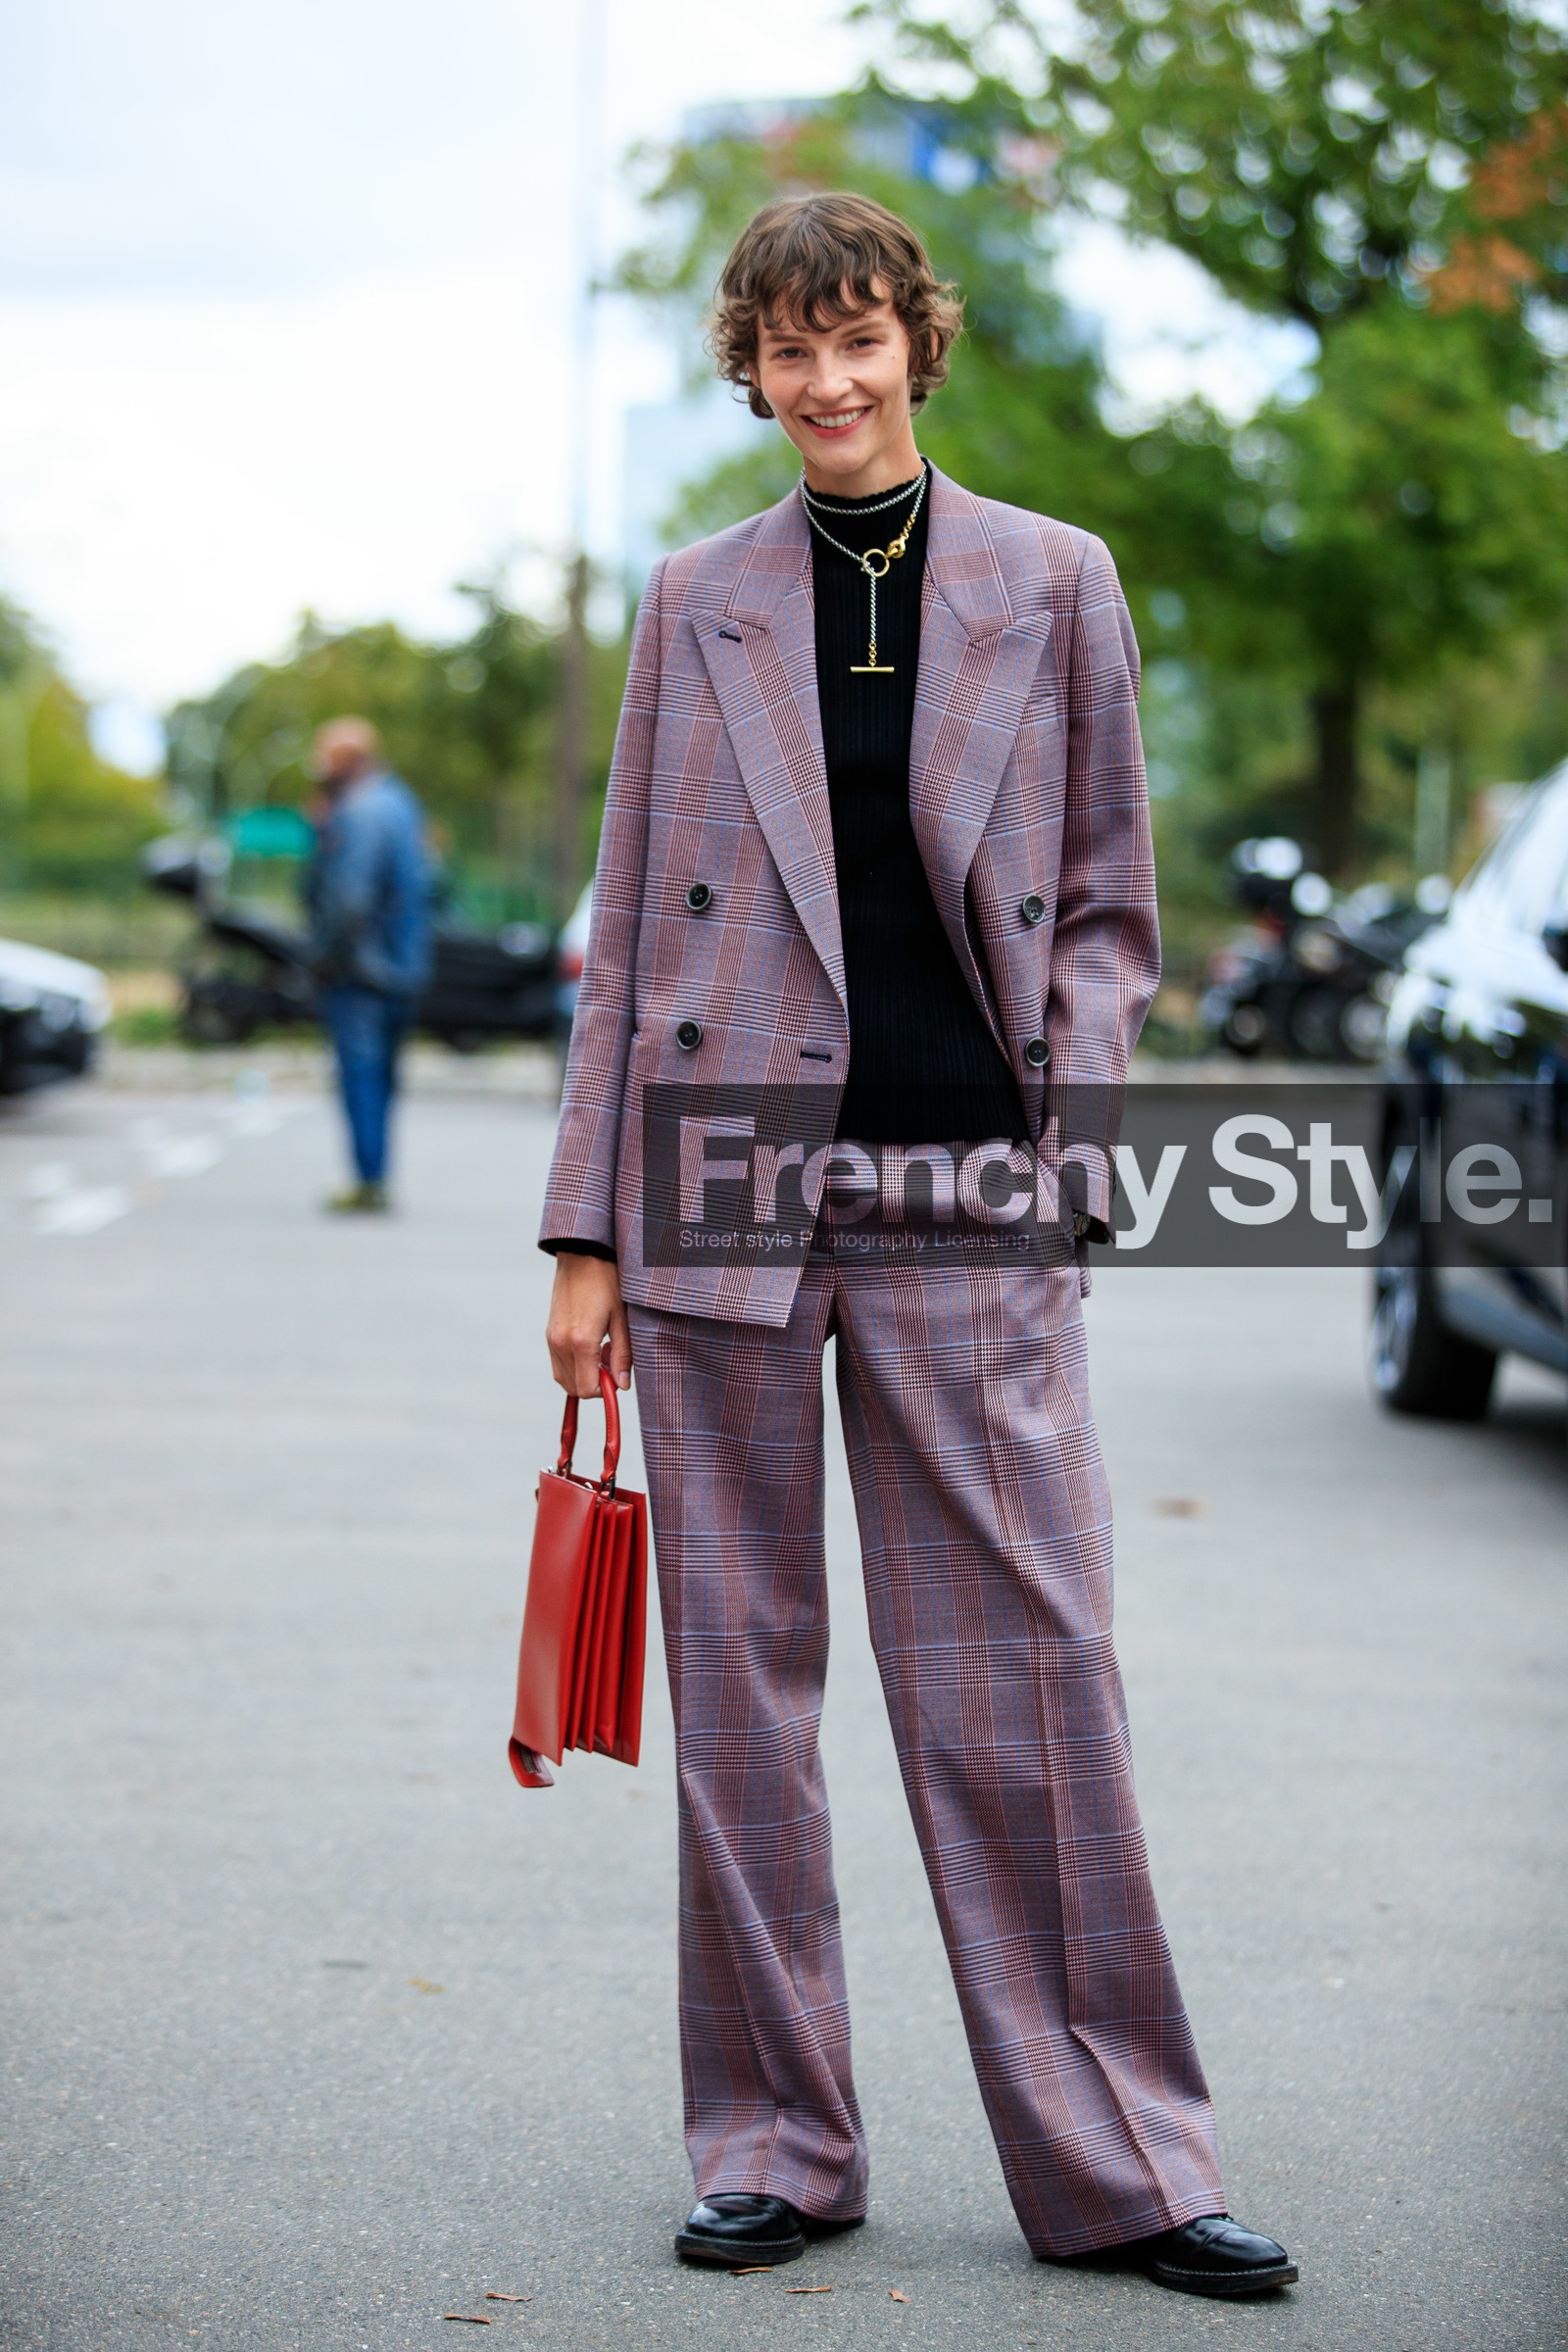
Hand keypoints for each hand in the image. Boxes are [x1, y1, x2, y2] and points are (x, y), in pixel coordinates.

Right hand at [546, 1252, 631, 1397]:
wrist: (582, 1255)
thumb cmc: (607, 1283)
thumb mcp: (622, 1319)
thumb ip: (623, 1355)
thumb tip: (622, 1385)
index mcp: (581, 1341)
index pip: (587, 1389)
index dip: (604, 1390)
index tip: (618, 1376)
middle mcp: (560, 1343)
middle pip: (574, 1388)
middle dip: (595, 1383)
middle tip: (612, 1360)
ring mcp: (551, 1338)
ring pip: (564, 1378)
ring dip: (584, 1375)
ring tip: (603, 1350)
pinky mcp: (548, 1333)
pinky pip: (558, 1363)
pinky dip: (574, 1365)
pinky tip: (591, 1345)